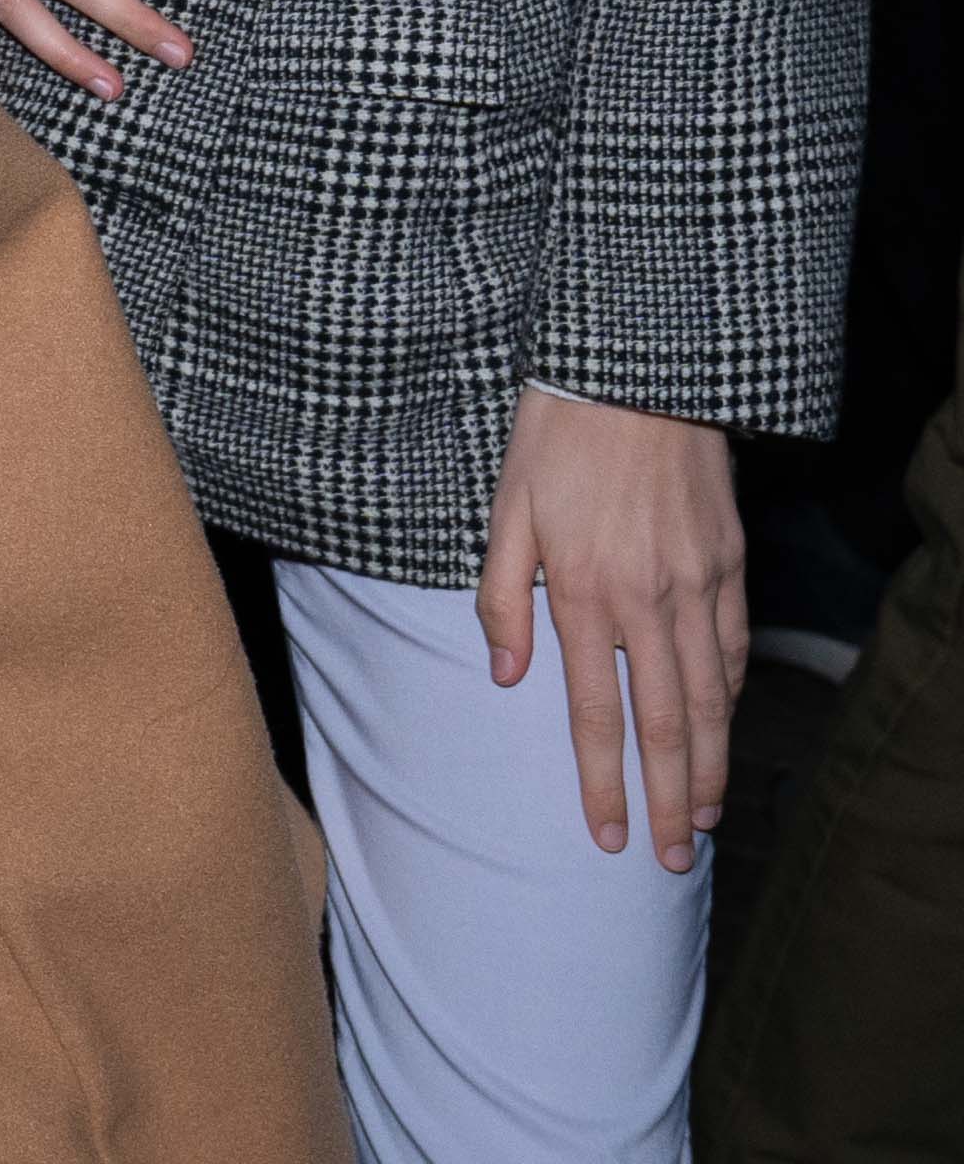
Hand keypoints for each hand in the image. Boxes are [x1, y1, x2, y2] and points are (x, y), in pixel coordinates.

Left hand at [479, 386, 743, 868]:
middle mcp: (648, 601)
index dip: (604, 782)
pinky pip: (733, 649)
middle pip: (666, 723)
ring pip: (711, 698)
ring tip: (705, 818)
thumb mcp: (506, 509)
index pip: (596, 713)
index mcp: (583, 592)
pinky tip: (722, 729)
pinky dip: (730, 699)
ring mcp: (698, 586)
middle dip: (669, 799)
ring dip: (710, 765)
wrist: (636, 376)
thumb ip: (501, 597)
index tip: (610, 835)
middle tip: (674, 859)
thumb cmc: (556, 440)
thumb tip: (505, 678)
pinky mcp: (730, 566)